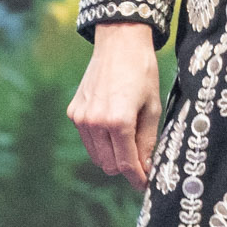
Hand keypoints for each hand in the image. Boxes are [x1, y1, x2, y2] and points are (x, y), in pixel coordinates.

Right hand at [67, 23, 165, 182]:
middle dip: (126, 167)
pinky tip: (114, 126)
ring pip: (97, 155)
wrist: (119, 42)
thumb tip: (146, 167)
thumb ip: (147, 141)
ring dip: (112, 155)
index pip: (126, 163)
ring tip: (129, 140)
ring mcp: (81, 117)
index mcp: (118, 121)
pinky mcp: (74, 112)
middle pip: (109, 165)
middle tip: (142, 161)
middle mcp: (95, 122)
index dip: (138, 177)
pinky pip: (88, 140)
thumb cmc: (142, 71)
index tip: (146, 184)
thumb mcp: (152, 107)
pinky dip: (101, 141)